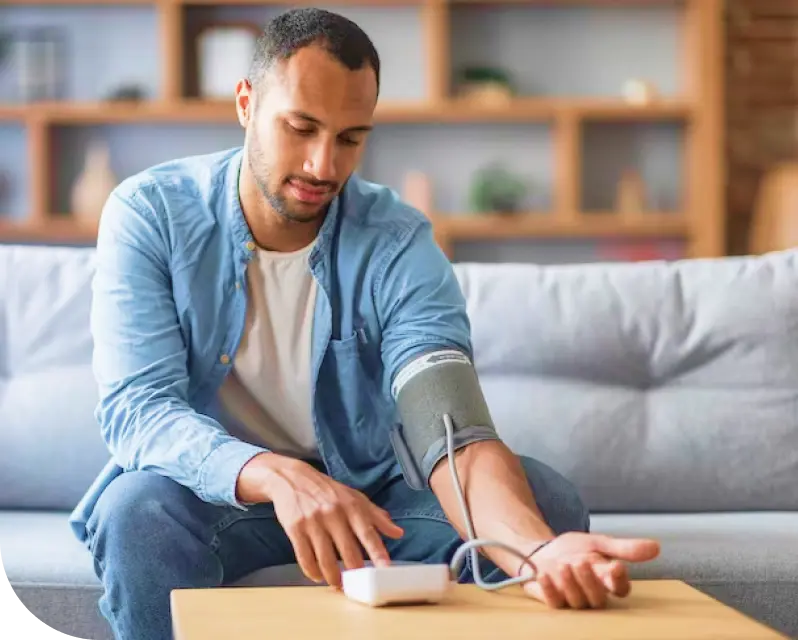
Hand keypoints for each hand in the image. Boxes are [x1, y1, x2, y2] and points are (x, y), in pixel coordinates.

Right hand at [238, 453, 403, 587]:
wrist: (292, 478)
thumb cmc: (328, 491)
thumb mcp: (355, 497)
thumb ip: (376, 516)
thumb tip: (399, 533)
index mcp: (351, 506)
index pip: (367, 533)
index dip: (377, 552)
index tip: (385, 569)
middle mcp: (333, 514)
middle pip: (348, 551)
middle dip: (355, 572)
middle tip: (359, 585)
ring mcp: (313, 522)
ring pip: (326, 559)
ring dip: (333, 577)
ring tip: (338, 584)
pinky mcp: (295, 528)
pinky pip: (305, 557)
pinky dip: (312, 571)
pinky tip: (318, 576)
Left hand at [519, 532, 659, 608]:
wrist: (544, 550)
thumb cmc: (575, 549)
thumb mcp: (599, 543)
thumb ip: (625, 548)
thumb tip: (656, 547)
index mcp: (608, 582)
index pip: (621, 588)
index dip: (619, 580)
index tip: (615, 565)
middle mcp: (593, 594)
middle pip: (598, 598)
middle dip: (590, 581)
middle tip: (581, 562)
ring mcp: (573, 599)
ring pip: (578, 602)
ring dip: (570, 584)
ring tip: (563, 565)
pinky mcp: (554, 600)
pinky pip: (554, 602)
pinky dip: (549, 590)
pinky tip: (544, 575)